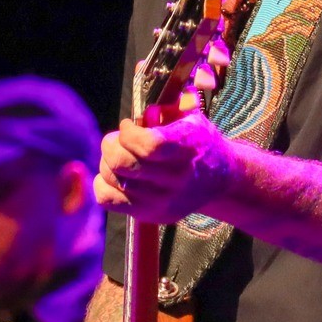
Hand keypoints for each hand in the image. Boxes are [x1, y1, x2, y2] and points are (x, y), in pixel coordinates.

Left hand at [96, 112, 237, 224]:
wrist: (219, 181)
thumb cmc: (200, 143)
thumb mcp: (192, 118)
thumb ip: (169, 108)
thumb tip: (145, 116)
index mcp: (186, 149)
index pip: (147, 145)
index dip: (128, 133)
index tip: (128, 127)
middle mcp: (174, 178)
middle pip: (123, 164)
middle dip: (111, 145)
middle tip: (116, 140)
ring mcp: (161, 200)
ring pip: (113, 180)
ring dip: (106, 162)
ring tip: (117, 155)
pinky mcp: (150, 213)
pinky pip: (108, 200)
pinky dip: (102, 184)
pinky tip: (113, 175)